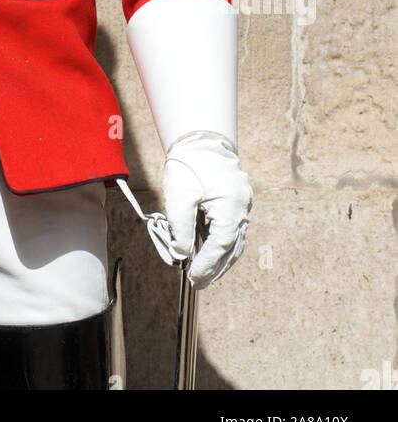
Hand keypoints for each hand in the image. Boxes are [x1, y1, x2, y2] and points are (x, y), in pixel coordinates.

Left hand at [163, 132, 251, 288]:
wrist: (200, 137)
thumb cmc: (189, 164)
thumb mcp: (179, 196)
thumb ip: (181, 228)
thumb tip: (181, 255)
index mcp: (231, 207)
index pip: (220, 246)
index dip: (206, 265)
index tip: (193, 278)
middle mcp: (242, 208)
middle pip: (232, 248)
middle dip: (215, 268)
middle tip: (198, 284)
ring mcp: (242, 204)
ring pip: (233, 240)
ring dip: (219, 258)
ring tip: (202, 274)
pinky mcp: (236, 201)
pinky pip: (231, 228)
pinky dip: (219, 242)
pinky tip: (206, 251)